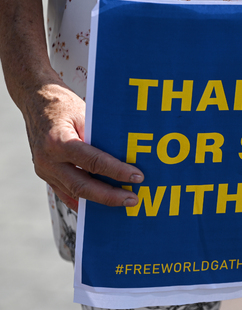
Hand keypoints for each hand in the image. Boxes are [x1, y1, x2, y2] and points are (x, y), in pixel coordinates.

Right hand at [21, 79, 143, 210]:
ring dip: (100, 200)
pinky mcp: (45, 175)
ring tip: (123, 202)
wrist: (35, 102)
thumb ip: (101, 138)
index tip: (137, 177)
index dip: (117, 171)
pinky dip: (84, 201)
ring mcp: (44, 170)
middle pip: (82, 186)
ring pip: (74, 193)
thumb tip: (126, 157)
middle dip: (110, 196)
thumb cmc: (64, 106)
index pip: (93, 162)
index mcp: (58, 142)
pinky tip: (101, 207)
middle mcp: (48, 160)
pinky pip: (65, 193)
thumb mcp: (85, 115)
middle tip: (133, 200)